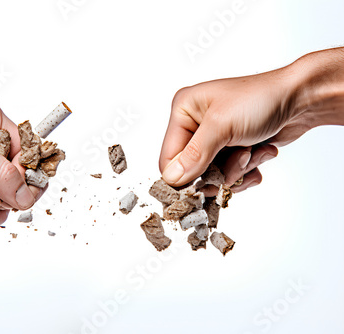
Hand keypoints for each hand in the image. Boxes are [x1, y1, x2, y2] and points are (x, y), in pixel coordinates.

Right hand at [160, 48, 343, 191]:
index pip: (169, 156)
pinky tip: (261, 153)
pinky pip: (230, 175)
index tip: (203, 184)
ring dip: (237, 170)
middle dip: (219, 171)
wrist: (301, 98)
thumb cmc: (260, 100)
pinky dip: (247, 171)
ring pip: (213, 175)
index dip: (184, 175)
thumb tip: (171, 179)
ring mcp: (214, 138)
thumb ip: (194, 155)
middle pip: (192, 171)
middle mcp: (195, 125)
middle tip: (241, 157)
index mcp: (183, 111)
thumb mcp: (221, 126)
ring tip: (254, 151)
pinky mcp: (231, 149)